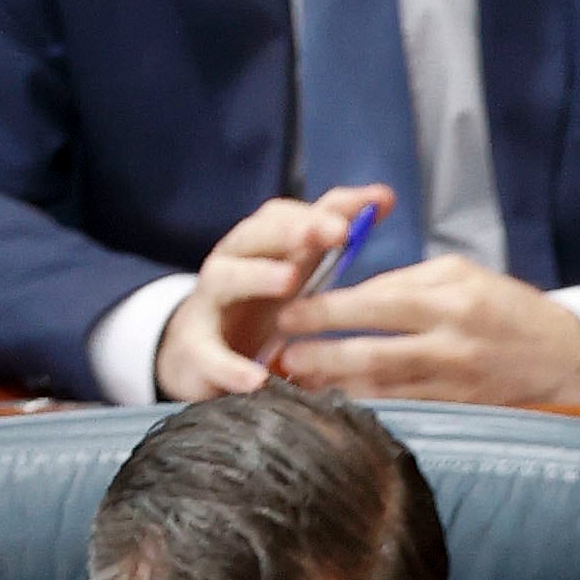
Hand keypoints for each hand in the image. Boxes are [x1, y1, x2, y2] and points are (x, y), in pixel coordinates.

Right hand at [157, 183, 398, 400]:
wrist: (198, 354)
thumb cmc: (256, 309)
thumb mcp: (297, 272)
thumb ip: (332, 240)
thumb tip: (383, 199)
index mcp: (261, 248)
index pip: (287, 216)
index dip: (323, 210)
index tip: (368, 208)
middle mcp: (233, 264)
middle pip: (256, 235)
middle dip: (293, 229)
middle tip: (333, 231)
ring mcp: (210, 304)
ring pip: (226, 278)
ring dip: (257, 275)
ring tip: (290, 281)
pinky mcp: (196, 349)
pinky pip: (211, 355)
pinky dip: (231, 367)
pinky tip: (258, 379)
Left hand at [274, 258, 579, 406]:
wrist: (568, 358)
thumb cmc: (507, 307)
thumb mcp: (461, 274)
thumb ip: (406, 282)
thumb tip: (352, 296)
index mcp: (447, 299)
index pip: (372, 304)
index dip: (324, 312)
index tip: (285, 313)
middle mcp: (450, 345)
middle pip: (371, 354)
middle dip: (320, 357)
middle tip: (278, 358)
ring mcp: (457, 386)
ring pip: (385, 392)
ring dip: (337, 392)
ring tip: (296, 389)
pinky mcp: (463, 413)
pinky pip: (407, 415)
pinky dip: (370, 414)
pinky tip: (340, 412)